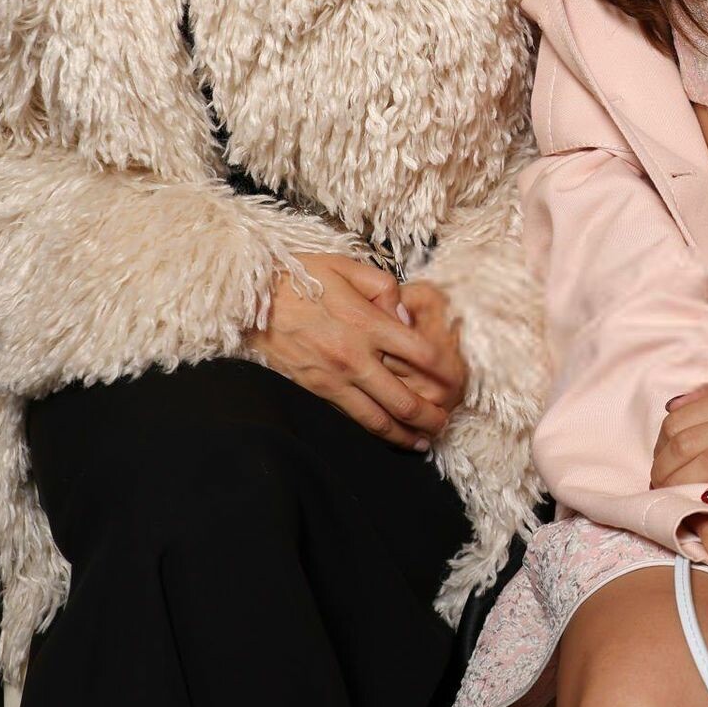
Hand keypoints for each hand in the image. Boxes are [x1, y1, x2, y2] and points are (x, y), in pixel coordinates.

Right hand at [243, 252, 453, 448]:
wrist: (250, 299)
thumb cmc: (300, 277)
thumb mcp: (346, 266)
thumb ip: (384, 287)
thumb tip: (405, 317)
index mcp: (367, 322)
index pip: (421, 354)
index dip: (446, 370)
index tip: (457, 379)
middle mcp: (355, 357)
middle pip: (405, 399)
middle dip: (432, 416)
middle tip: (447, 422)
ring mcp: (335, 379)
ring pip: (379, 419)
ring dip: (408, 434)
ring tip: (426, 440)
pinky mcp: (317, 392)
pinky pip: (352, 418)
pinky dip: (376, 431)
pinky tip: (391, 437)